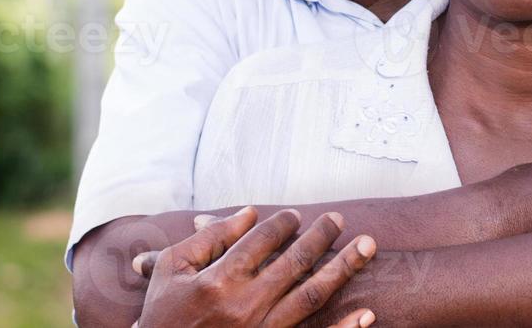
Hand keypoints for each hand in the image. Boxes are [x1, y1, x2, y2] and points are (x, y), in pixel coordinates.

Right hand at [132, 206, 376, 327]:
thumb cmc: (162, 317)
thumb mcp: (170, 271)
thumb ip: (208, 239)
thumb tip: (248, 214)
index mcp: (218, 282)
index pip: (261, 241)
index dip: (282, 224)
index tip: (297, 215)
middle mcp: (244, 306)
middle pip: (294, 262)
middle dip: (322, 237)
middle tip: (339, 220)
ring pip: (311, 295)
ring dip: (344, 268)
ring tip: (368, 247)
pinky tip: (367, 315)